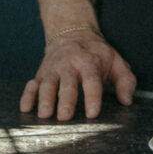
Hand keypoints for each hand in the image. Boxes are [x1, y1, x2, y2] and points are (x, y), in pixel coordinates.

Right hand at [19, 34, 135, 120]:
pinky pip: (31, 84)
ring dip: (44, 100)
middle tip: (65, 117)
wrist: (74, 36)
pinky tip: (25, 108)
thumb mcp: (117, 63)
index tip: (93, 113)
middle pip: (66, 83)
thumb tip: (127, 101)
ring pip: (47, 84)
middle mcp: (69, 65)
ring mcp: (53, 69)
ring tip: (45, 115)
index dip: (92, 96)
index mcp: (89, 62)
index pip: (91, 80)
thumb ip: (126, 82)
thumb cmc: (98, 56)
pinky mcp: (40, 74)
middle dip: (65, 100)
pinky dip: (27, 96)